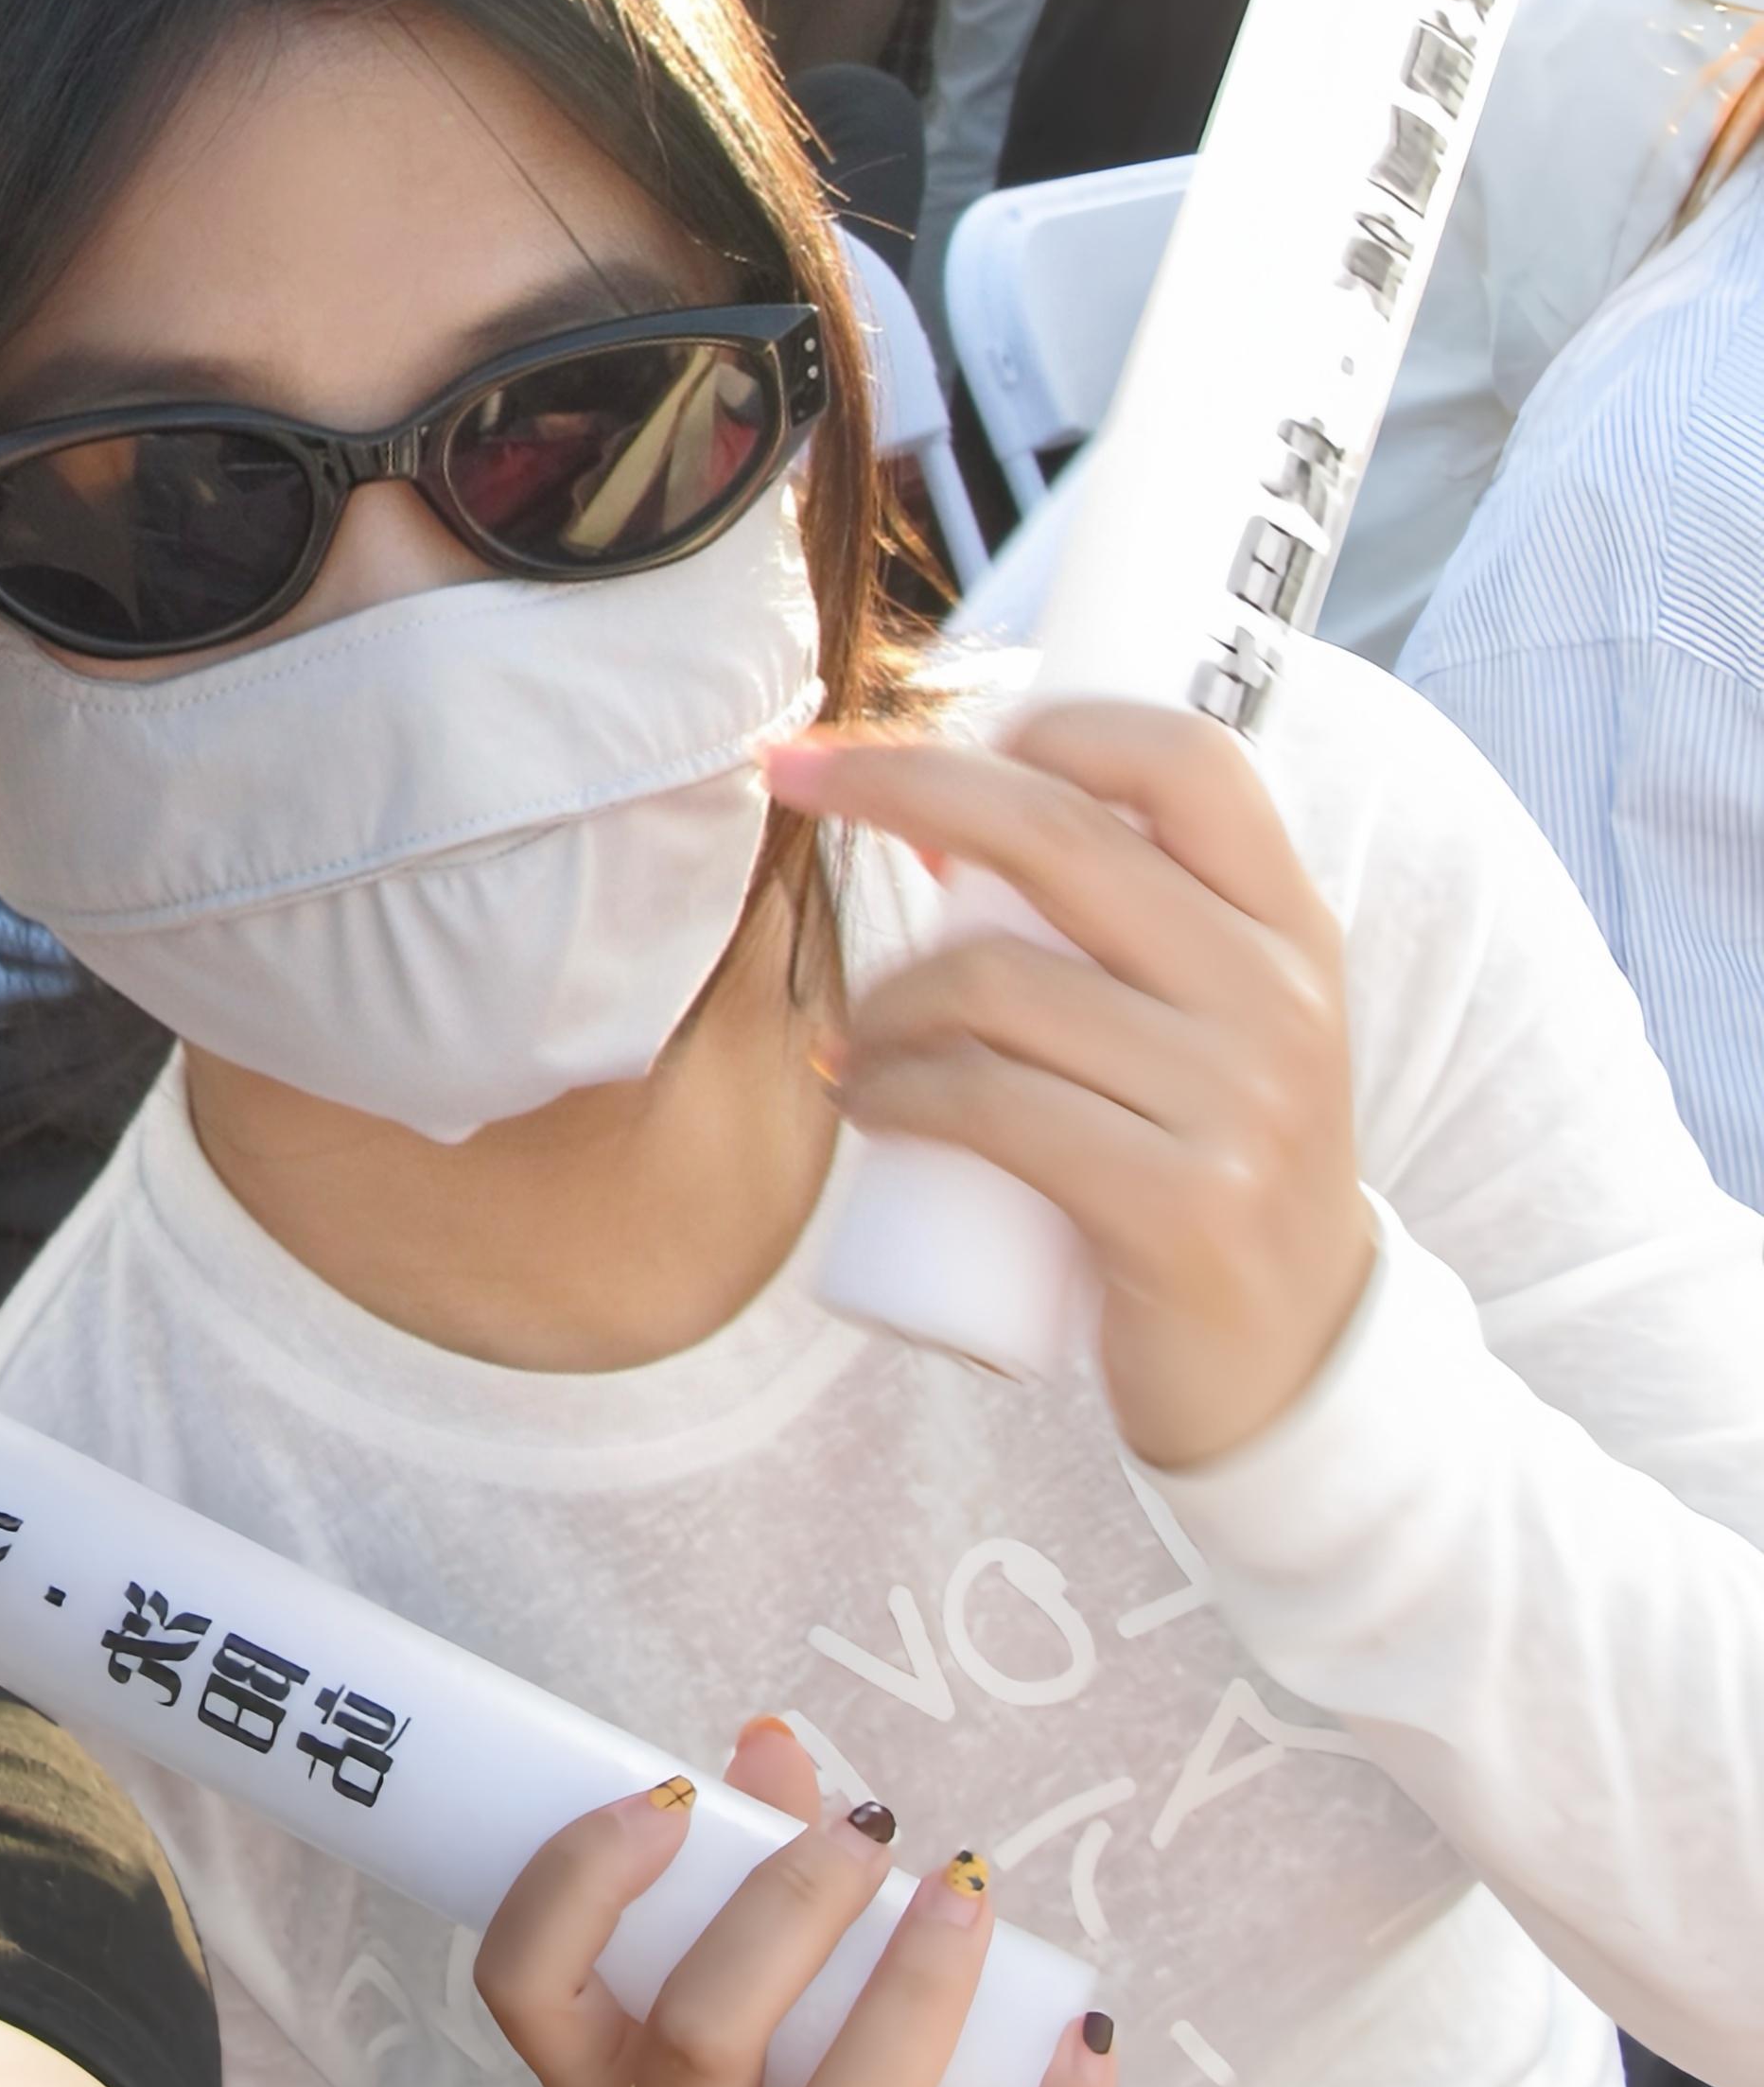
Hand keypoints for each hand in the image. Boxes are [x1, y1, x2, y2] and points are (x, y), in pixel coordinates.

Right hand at [477, 1719, 1111, 2086]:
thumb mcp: (714, 2049)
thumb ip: (737, 1891)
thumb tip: (775, 1744)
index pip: (527, 1991)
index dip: (578, 1881)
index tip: (669, 1799)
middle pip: (701, 2043)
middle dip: (784, 1912)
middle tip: (864, 1833)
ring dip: (912, 1989)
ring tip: (963, 1889)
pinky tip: (1086, 2034)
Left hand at [768, 703, 1377, 1469]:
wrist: (1291, 1367)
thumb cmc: (1204, 1165)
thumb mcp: (1208, 1022)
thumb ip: (1127, 923)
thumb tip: (942, 823)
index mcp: (1289, 925)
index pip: (1185, 759)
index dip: (1045, 720)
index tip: (925, 734)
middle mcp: (1279, 994)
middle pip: (1058, 834)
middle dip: (902, 785)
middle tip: (795, 777)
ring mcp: (1237, 1101)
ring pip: (997, 982)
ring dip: (883, 998)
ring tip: (856, 1041)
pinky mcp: (1179, 1206)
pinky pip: (990, 1107)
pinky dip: (893, 1090)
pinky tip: (865, 1100)